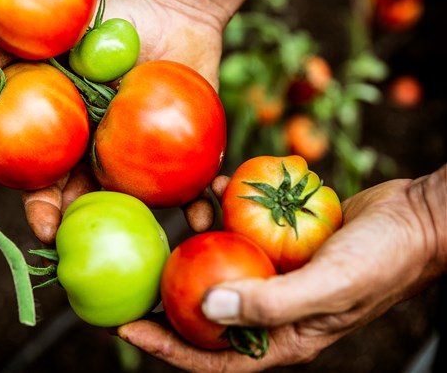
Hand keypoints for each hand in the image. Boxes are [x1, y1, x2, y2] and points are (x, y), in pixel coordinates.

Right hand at [21, 0, 256, 243]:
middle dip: (85, 232)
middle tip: (91, 250)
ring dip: (143, 226)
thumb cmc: (119, 20)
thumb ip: (23, 47)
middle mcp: (104, 153)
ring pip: (136, 204)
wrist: (176, 10)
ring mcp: (143, 157)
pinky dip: (197, 203)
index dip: (41, 207)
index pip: (46, 179)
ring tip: (152, 236)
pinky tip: (203, 214)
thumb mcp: (67, 29)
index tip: (45, 227)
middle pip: (88, 204)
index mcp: (72, 134)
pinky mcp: (183, 153)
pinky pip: (189, 184)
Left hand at [117, 164, 446, 371]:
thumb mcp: (329, 286)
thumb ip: (269, 303)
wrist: (419, 217)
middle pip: (208, 309)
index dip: (166, 346)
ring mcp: (277, 272)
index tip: (124, 327)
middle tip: (135, 269)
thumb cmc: (384, 259)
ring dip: (201, 235)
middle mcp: (274, 308)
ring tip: (192, 208)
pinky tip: (220, 186)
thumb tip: (206, 308)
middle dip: (169, 291)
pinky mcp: (282, 241)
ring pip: (222, 261)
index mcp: (283, 336)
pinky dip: (228, 207)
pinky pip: (242, 227)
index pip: (213, 355)